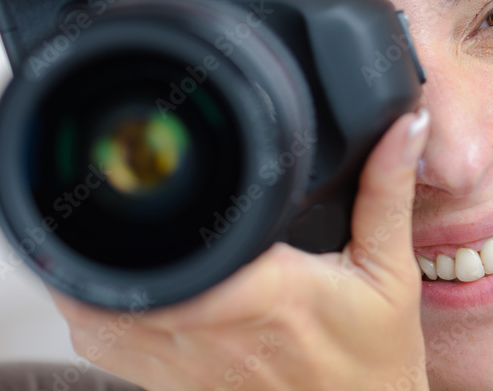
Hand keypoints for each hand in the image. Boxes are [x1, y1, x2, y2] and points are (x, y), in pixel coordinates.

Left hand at [49, 109, 431, 390]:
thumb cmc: (374, 368)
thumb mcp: (389, 274)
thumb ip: (387, 193)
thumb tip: (403, 128)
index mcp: (264, 294)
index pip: (183, 247)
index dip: (149, 205)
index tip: (145, 165)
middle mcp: (209, 334)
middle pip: (123, 270)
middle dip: (108, 220)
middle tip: (115, 175)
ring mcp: (180, 368)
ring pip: (94, 312)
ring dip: (89, 261)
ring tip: (99, 217)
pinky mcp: (168, 387)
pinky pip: (102, 346)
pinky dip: (90, 306)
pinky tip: (111, 275)